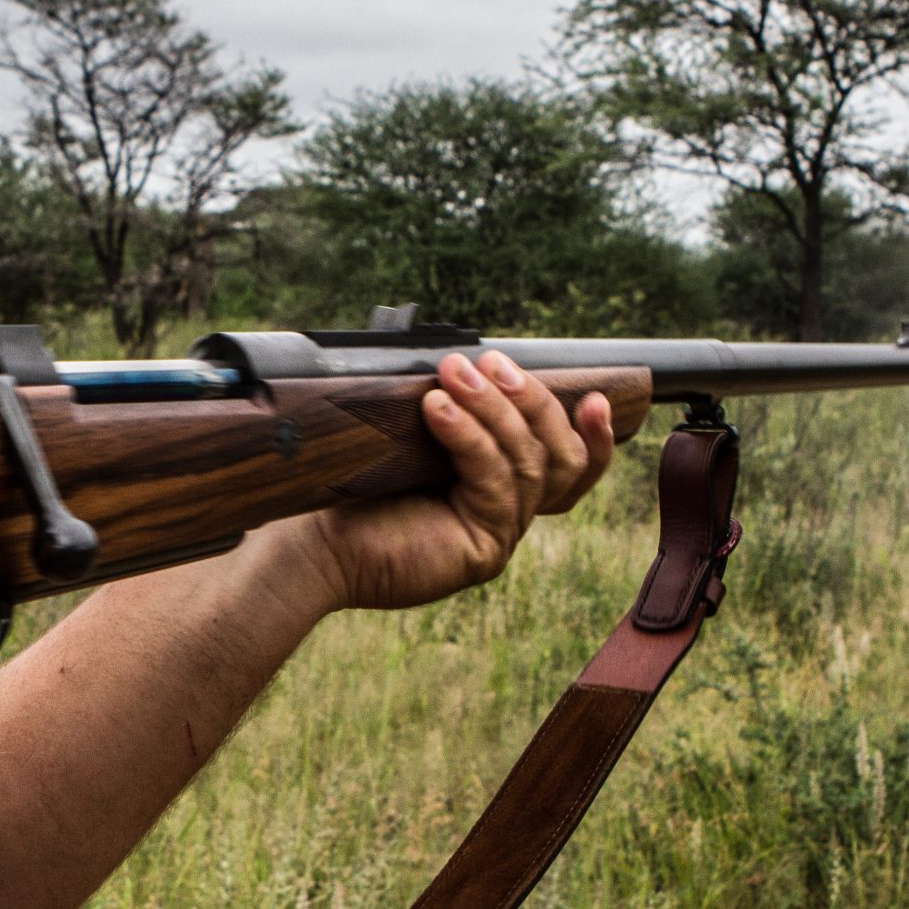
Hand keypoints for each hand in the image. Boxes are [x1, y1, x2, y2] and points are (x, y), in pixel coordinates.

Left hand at [283, 351, 616, 613]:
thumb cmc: (354, 490)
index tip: (595, 395)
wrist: (313, 544)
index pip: (570, 468)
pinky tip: (438, 409)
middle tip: (489, 363)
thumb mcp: (415, 439)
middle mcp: (509, 517)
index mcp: (500, 493)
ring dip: (494, 409)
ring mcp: (498, 536)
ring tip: (454, 375)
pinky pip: (491, 482)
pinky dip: (468, 438)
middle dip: (532, 401)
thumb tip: (475, 358)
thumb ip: (456, 410)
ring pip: (527, 463)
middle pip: (560, 458)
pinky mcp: (481, 550)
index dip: (594, 435)